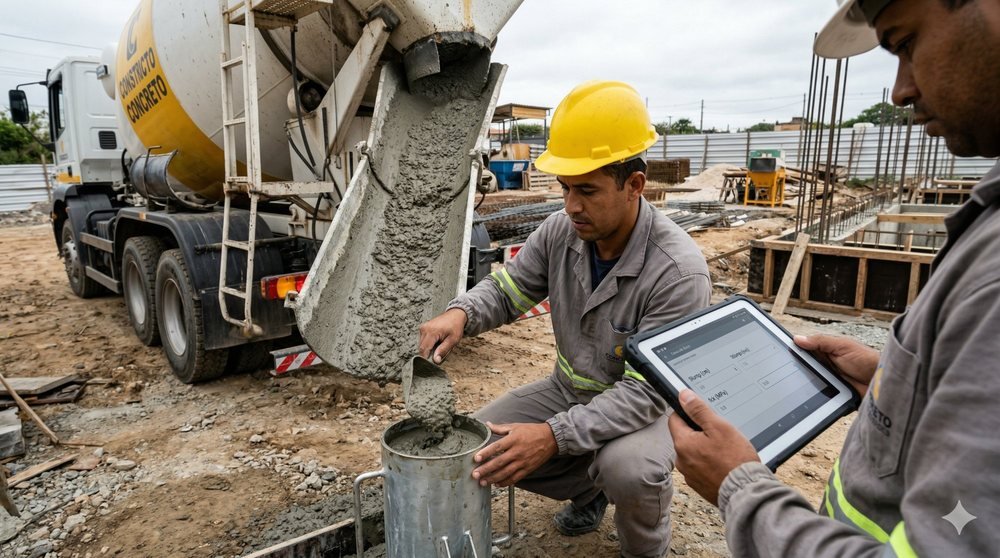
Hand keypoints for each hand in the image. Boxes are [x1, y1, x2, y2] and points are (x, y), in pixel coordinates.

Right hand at [418, 308, 466, 363]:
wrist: (455, 315)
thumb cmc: (455, 326)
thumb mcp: (453, 340)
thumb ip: (443, 350)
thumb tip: (435, 361)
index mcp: (431, 332)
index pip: (423, 350)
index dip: (426, 359)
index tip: (433, 363)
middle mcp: (424, 329)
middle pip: (422, 349)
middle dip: (429, 354)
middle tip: (440, 354)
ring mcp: (422, 328)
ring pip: (422, 345)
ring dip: (429, 349)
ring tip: (440, 345)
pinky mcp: (422, 328)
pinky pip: (423, 341)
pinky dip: (429, 344)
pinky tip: (437, 341)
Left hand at [472, 422, 557, 486]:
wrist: (550, 439)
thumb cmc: (532, 431)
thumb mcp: (515, 426)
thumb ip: (500, 428)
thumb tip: (487, 424)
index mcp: (514, 439)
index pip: (497, 447)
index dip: (486, 453)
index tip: (476, 458)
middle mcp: (518, 452)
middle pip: (499, 462)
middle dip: (486, 469)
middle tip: (475, 475)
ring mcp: (523, 462)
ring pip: (506, 473)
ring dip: (493, 478)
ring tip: (483, 482)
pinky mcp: (527, 469)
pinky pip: (515, 478)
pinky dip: (505, 482)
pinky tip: (496, 484)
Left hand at [668, 390, 759, 505]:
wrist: (746, 492)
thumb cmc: (735, 460)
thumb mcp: (719, 427)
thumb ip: (699, 410)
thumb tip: (683, 396)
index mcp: (683, 444)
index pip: (674, 419)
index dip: (687, 413)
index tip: (702, 414)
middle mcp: (681, 461)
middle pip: (685, 437)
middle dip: (699, 432)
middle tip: (719, 434)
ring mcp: (690, 475)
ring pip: (694, 453)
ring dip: (705, 448)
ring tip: (725, 450)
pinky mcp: (699, 485)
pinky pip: (701, 468)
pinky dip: (710, 463)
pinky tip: (724, 463)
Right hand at [794, 334, 879, 396]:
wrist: (881, 381)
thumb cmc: (866, 359)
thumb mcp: (842, 346)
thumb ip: (821, 341)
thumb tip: (798, 339)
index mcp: (824, 351)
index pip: (803, 350)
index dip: (793, 351)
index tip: (783, 353)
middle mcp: (824, 365)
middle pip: (803, 367)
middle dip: (796, 370)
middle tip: (791, 373)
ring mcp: (827, 380)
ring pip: (808, 382)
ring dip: (805, 384)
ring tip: (800, 386)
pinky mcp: (832, 393)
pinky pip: (819, 396)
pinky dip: (816, 397)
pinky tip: (812, 397)